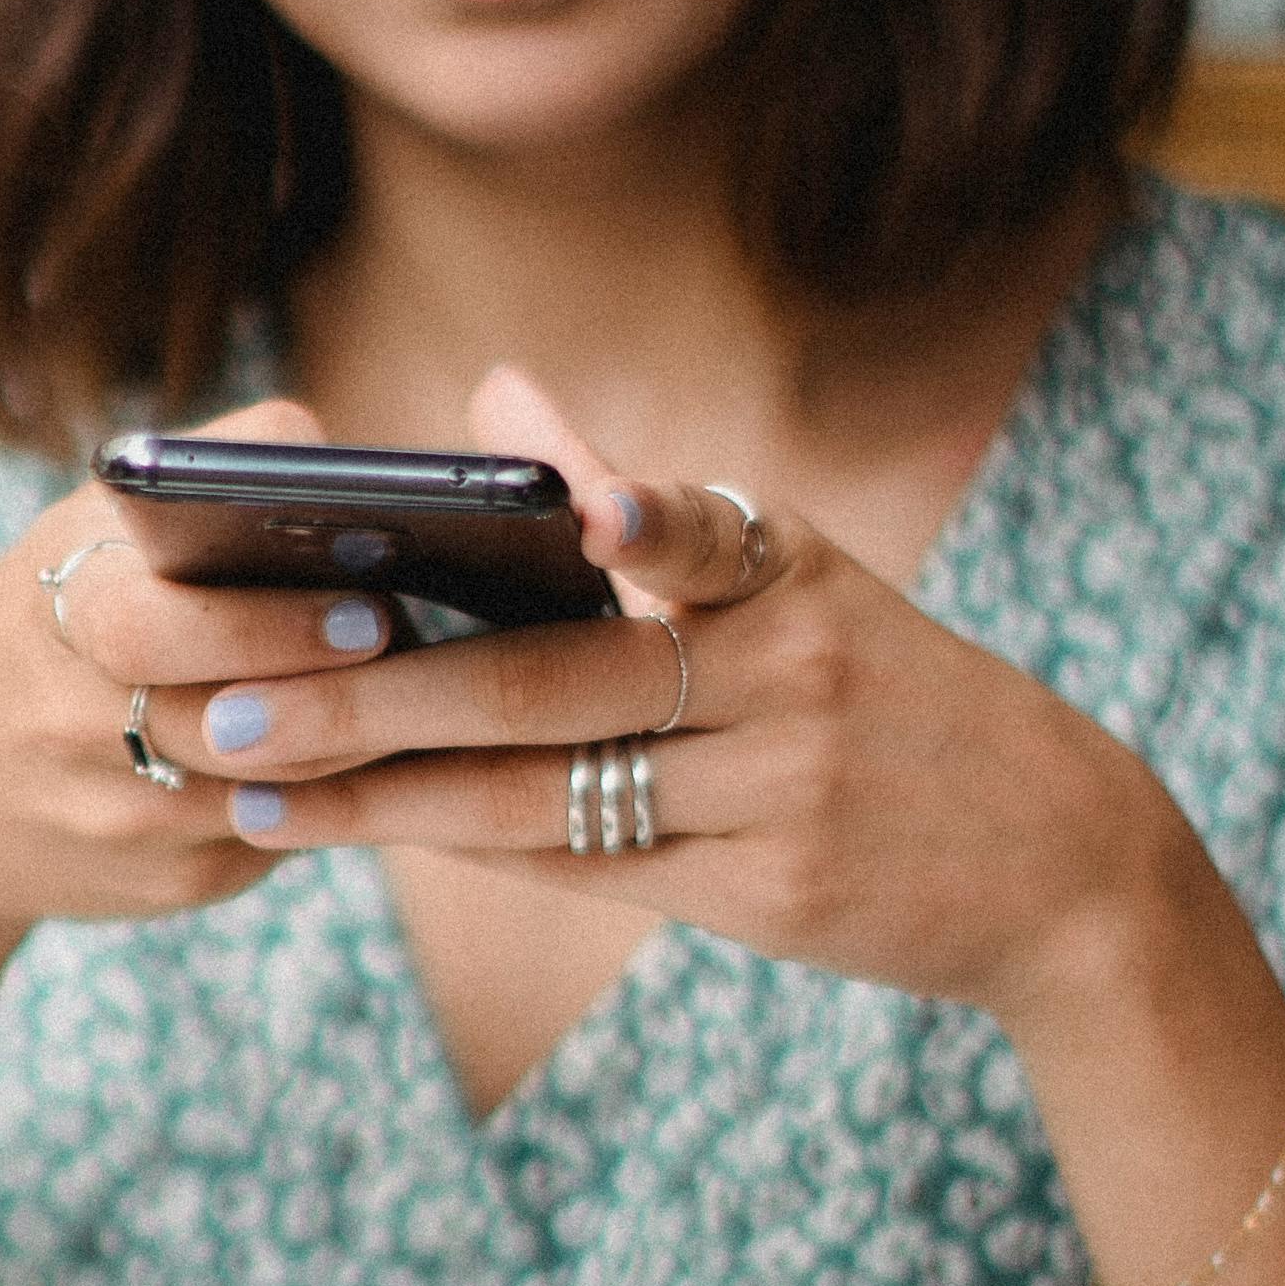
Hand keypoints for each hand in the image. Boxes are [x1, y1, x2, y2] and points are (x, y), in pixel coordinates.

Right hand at [0, 399, 402, 963]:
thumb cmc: (45, 628)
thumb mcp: (80, 534)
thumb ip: (202, 479)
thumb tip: (345, 466)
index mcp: (55, 616)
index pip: (157, 627)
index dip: (266, 625)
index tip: (362, 607)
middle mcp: (77, 727)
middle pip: (232, 725)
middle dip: (322, 690)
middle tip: (393, 643)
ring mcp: (123, 821)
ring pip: (280, 788)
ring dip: (351, 739)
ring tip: (401, 683)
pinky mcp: (172, 885)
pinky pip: (283, 833)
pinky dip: (329, 788)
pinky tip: (351, 749)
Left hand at [182, 369, 1196, 1030]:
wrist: (1059, 867)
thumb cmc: (892, 702)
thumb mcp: (799, 583)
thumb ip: (638, 499)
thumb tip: (500, 392)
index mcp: (786, 570)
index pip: (681, 527)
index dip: (620, 510)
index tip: (552, 507)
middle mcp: (786, 671)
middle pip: (547, 683)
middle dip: (369, 692)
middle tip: (225, 701)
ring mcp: (779, 790)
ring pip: (542, 794)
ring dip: (378, 794)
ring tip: (247, 787)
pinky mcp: (768, 893)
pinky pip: (584, 868)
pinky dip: (466, 844)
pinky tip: (359, 828)